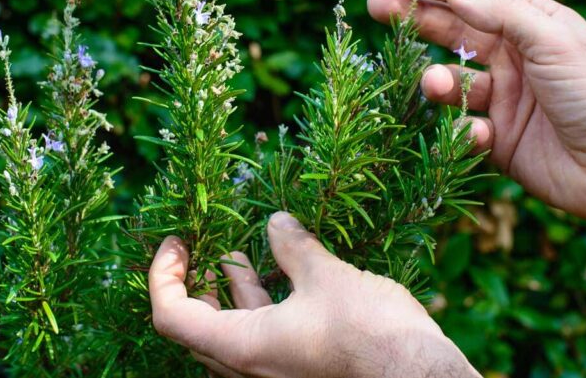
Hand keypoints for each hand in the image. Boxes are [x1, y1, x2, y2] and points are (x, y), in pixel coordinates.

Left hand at [150, 212, 479, 377]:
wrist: (421, 375)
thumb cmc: (371, 332)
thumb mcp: (325, 277)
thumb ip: (293, 247)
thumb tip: (275, 222)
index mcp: (242, 348)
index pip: (172, 316)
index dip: (164, 275)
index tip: (178, 242)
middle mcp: (249, 369)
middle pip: (196, 326)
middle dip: (194, 283)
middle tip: (199, 249)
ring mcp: (273, 372)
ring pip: (232, 332)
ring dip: (230, 292)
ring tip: (233, 256)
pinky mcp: (296, 367)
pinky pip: (262, 336)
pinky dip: (260, 305)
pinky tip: (277, 273)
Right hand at [367, 0, 585, 242]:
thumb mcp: (552, 40)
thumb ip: (500, 14)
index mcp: (532, 25)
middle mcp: (513, 57)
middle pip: (453, 31)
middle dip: (415, 19)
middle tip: (376, 6)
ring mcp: (503, 98)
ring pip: (452, 82)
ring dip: (438, 82)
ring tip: (434, 85)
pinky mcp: (496, 139)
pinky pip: (463, 128)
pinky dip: (464, 131)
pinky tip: (482, 136)